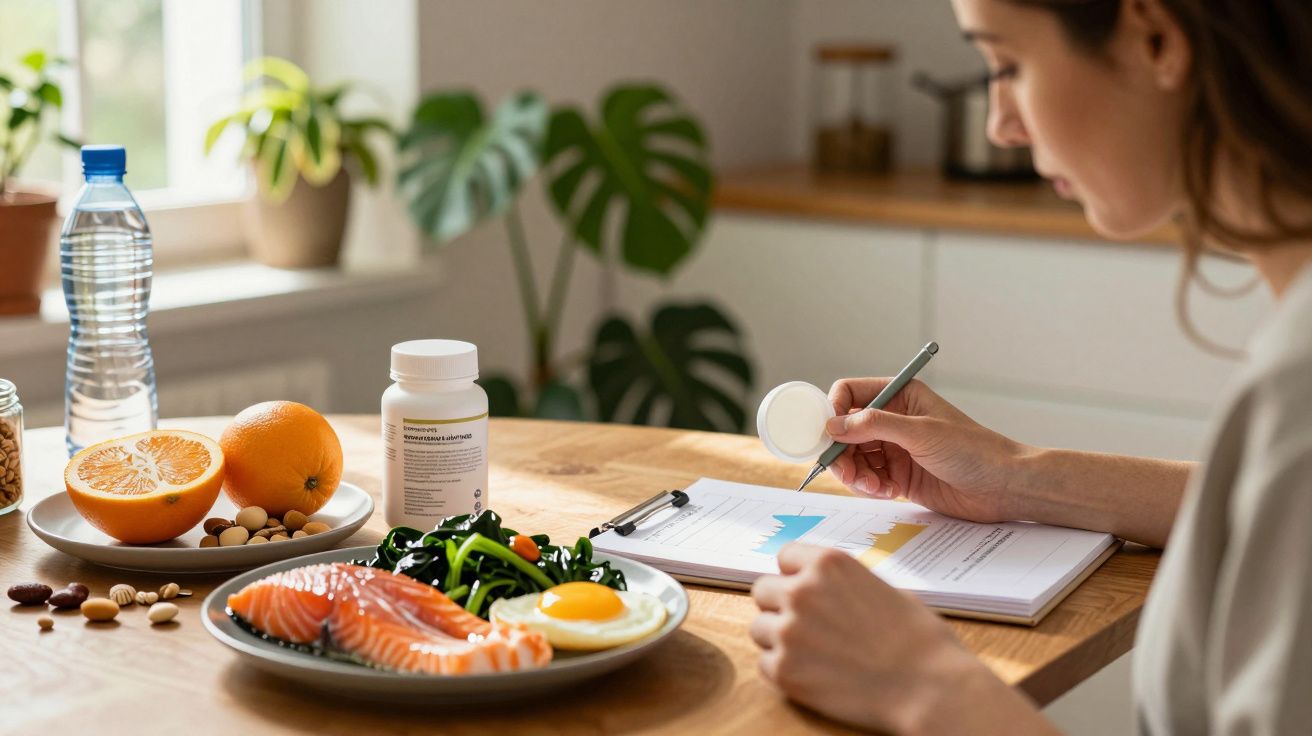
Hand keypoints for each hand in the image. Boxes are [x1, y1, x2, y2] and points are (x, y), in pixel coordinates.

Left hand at [750, 544, 1037, 733]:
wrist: (930, 689)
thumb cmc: (919, 640)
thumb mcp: (884, 588)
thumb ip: (844, 584)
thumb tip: (826, 588)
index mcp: (829, 564)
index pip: (785, 555)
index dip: (796, 575)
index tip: (805, 590)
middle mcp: (802, 591)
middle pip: (763, 590)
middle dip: (781, 606)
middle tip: (807, 626)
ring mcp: (789, 631)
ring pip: (759, 628)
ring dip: (778, 639)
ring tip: (813, 653)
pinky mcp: (785, 671)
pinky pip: (764, 664)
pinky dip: (784, 671)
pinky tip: (814, 675)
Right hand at [825, 377, 1026, 522]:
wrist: (1002, 487)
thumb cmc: (973, 451)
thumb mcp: (921, 432)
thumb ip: (875, 425)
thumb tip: (834, 425)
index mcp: (900, 395)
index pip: (850, 393)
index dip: (834, 411)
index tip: (830, 434)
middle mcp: (893, 419)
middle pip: (845, 430)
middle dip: (841, 451)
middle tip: (847, 472)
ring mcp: (894, 448)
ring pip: (853, 457)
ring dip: (855, 473)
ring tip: (873, 486)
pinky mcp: (898, 475)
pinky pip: (867, 478)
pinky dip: (869, 486)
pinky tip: (887, 491)